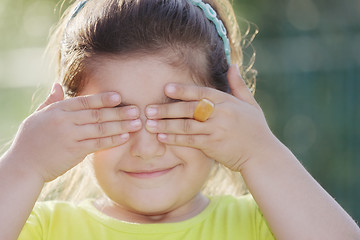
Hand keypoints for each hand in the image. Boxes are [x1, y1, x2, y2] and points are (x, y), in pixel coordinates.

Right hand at [7, 83, 140, 181]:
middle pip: (97, 114)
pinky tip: (126, 137)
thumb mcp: (38, 116)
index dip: (103, 99)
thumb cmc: (31, 140)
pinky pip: (98, 144)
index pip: (85, 102)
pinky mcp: (75, 151)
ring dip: (121, 126)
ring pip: (101, 128)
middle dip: (119, 112)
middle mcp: (65, 120)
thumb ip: (51, 101)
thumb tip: (57, 85)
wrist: (24, 165)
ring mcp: (70, 136)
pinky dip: (113, 140)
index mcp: (58, 109)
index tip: (119, 97)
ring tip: (137, 123)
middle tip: (137, 110)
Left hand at [145, 65, 275, 170]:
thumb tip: (232, 65)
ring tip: (149, 124)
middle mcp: (221, 114)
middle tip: (148, 109)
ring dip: (166, 125)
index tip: (166, 88)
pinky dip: (175, 139)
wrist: (263, 155)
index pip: (202, 93)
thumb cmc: (256, 129)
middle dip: (167, 109)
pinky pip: (190, 141)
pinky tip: (162, 138)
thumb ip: (238, 85)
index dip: (183, 90)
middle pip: (189, 109)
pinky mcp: (213, 146)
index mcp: (228, 102)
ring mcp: (216, 130)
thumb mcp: (251, 104)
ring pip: (186, 125)